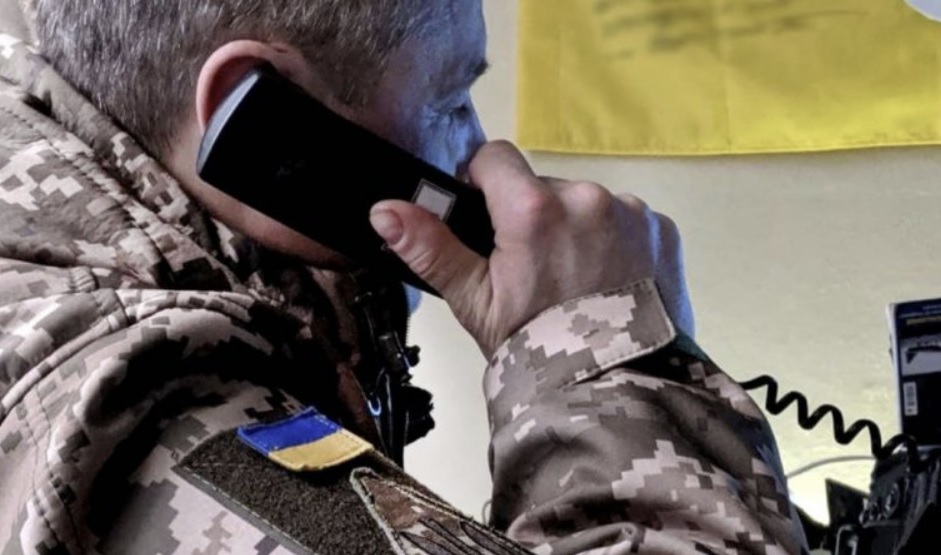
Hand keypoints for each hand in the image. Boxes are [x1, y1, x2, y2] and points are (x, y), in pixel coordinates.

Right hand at [369, 141, 692, 357]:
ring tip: (574, 283)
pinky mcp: (662, 230)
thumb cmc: (536, 348)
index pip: (495, 156)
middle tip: (532, 270)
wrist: (615, 392)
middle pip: (542, 186)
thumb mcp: (474, 302)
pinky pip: (626, 220)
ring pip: (585, 204)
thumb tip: (383, 208)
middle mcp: (587, 197)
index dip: (482, 184)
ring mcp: (631, 212)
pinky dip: (614, 243)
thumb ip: (430, 247)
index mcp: (534, 209)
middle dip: (532, 217)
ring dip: (575, 229)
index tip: (485, 220)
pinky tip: (609, 284)